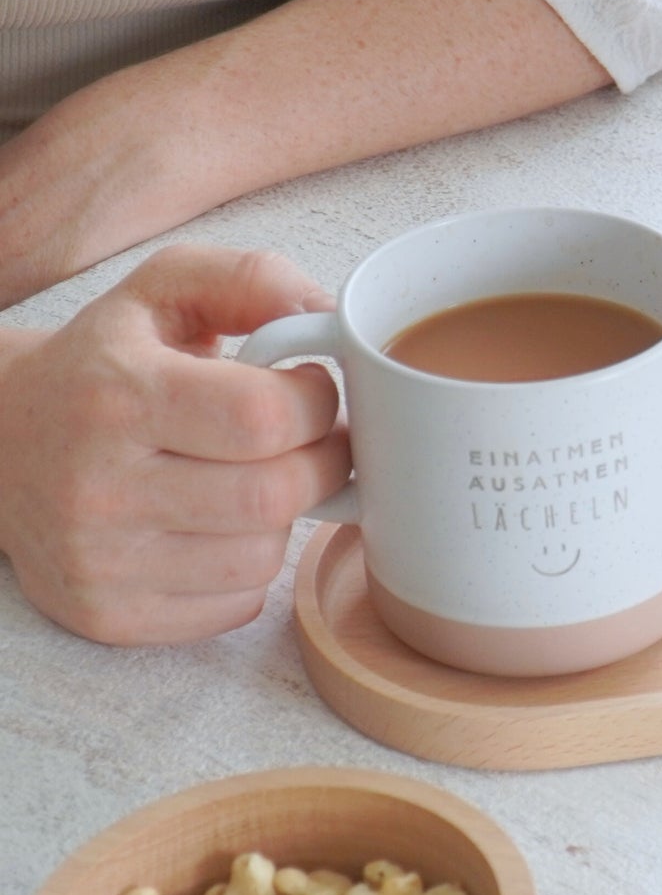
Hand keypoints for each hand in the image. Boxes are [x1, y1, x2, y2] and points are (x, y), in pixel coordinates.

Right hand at [0, 246, 349, 644]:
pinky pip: (238, 603)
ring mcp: (100, 560)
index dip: (317, 402)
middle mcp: (98, 485)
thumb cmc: (103, 363)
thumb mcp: (163, 291)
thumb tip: (331, 318)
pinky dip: (249, 566)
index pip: (266, 416)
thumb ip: (252, 280)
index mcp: (117, 394)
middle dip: (320, 462)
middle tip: (309, 440)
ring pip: (264, 555)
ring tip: (250, 477)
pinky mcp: (107, 614)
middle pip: (275, 495)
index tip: (311, 389)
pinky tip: (217, 526)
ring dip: (283, 516)